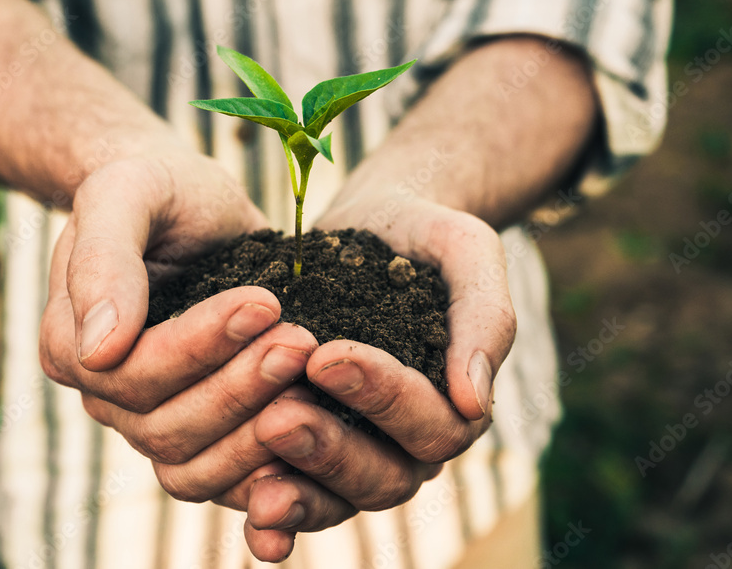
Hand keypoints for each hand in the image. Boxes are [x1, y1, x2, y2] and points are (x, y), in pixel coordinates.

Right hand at [39, 152, 318, 500]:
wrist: (189, 203)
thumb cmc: (156, 188)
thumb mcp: (125, 194)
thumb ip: (103, 259)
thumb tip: (97, 349)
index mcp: (70, 343)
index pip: (130, 372)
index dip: (197, 346)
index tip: (264, 302)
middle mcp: (105, 394)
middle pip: (166, 427)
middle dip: (240, 386)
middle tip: (302, 340)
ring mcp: (150, 419)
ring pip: (197, 465)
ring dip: (260, 427)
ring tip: (311, 368)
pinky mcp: (200, 433)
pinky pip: (225, 478)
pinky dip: (268, 469)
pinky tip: (317, 430)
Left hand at [238, 194, 516, 561]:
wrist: (375, 222)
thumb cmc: (429, 234)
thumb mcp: (467, 253)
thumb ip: (485, 318)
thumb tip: (474, 402)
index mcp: (457, 404)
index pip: (434, 427)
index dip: (382, 397)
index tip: (325, 356)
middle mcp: (410, 442)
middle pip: (384, 478)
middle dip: (330, 450)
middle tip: (277, 418)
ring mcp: (360, 450)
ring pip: (338, 497)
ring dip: (296, 486)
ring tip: (249, 450)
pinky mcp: (310, 447)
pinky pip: (296, 491)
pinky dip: (272, 505)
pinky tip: (247, 508)